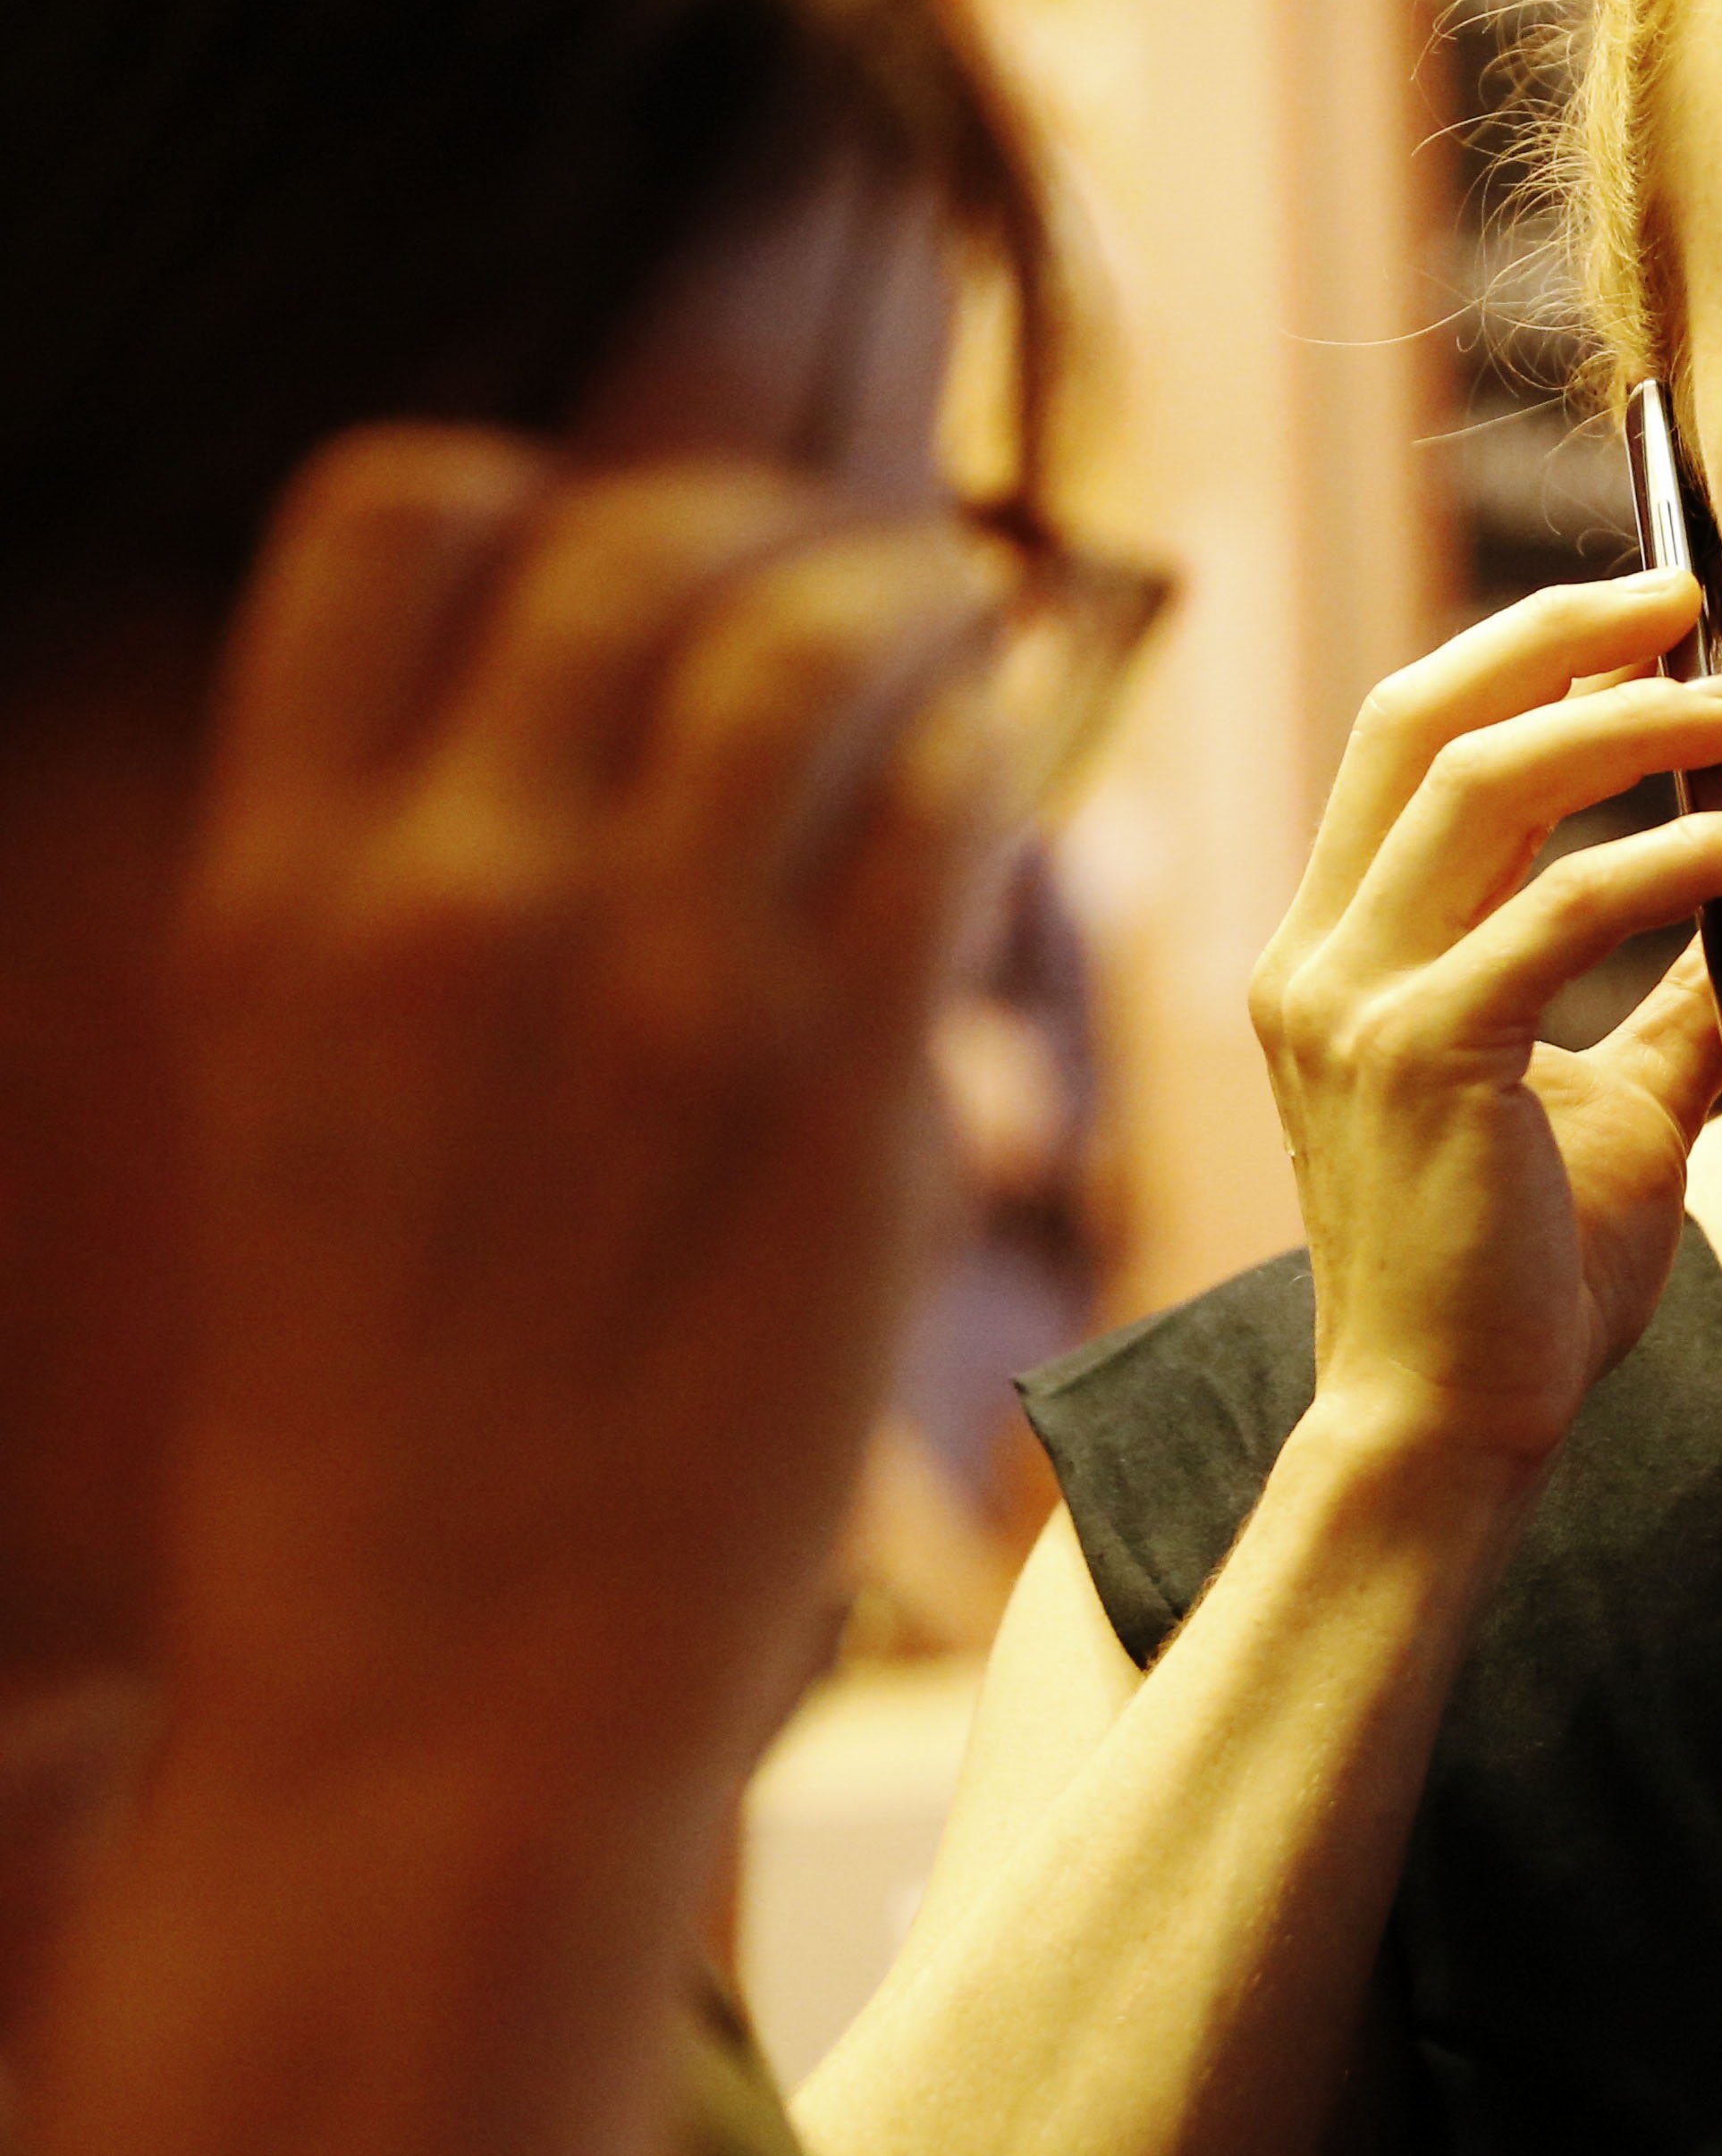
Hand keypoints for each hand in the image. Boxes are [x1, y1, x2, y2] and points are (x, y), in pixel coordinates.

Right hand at [158, 427, 1021, 1814]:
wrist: (441, 1681)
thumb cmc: (399, 1400)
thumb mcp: (318, 1092)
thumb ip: (439, 883)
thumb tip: (637, 709)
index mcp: (282, 887)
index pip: (397, 509)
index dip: (557, 474)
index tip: (658, 526)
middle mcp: (443, 899)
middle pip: (635, 531)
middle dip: (775, 513)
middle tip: (860, 567)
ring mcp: (646, 990)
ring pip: (812, 635)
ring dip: (915, 598)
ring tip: (962, 626)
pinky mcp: (830, 1093)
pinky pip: (949, 816)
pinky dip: (990, 753)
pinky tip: (1005, 775)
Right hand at [1250, 575, 1721, 1464]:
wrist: (1451, 1430)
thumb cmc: (1521, 1283)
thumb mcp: (1625, 1116)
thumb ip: (1694, 1006)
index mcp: (1338, 952)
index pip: (1410, 743)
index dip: (1525, 653)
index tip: (1653, 614)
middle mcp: (1318, 957)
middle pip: (1422, 718)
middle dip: (1560, 634)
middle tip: (1697, 595)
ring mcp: (1353, 1002)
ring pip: (1486, 784)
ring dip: (1635, 725)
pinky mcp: (1422, 1056)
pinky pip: (1567, 909)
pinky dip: (1685, 864)